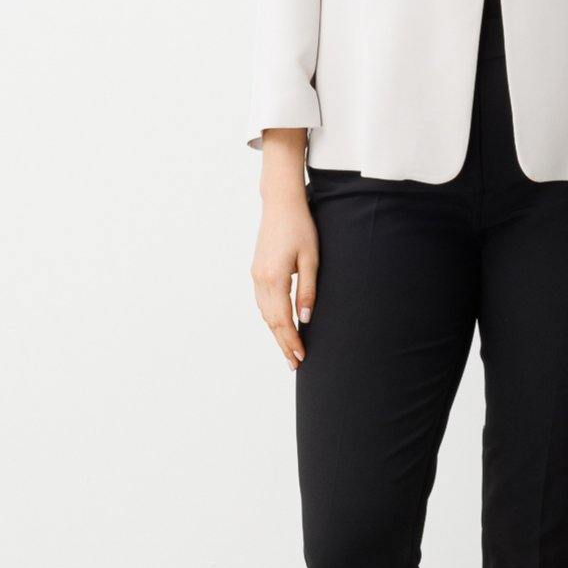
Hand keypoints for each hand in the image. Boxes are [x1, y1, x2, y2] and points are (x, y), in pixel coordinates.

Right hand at [250, 188, 318, 370]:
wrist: (280, 204)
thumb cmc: (300, 228)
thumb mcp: (311, 259)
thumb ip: (307, 290)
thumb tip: (305, 318)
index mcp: (274, 279)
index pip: (282, 320)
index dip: (291, 341)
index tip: (301, 357)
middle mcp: (261, 280)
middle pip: (271, 321)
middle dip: (283, 344)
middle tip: (295, 363)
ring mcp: (256, 276)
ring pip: (265, 313)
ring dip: (276, 333)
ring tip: (288, 350)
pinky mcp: (257, 271)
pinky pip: (262, 302)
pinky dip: (270, 318)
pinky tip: (279, 325)